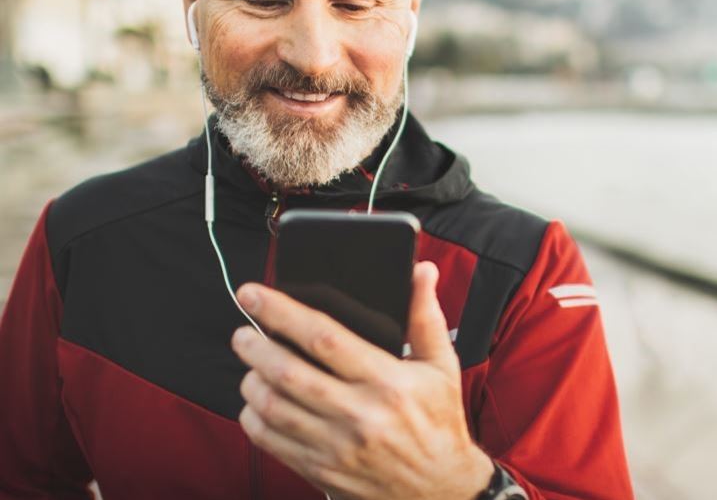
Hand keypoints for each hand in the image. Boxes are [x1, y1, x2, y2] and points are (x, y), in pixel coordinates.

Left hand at [231, 261, 493, 499]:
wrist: (442, 492)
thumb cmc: (439, 422)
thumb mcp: (442, 366)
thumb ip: (425, 315)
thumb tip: (421, 270)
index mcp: (388, 381)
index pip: (324, 338)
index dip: (283, 312)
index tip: (255, 294)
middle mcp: (360, 415)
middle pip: (289, 373)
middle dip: (255, 346)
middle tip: (243, 331)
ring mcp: (338, 447)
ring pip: (274, 408)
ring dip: (252, 379)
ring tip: (250, 363)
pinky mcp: (323, 471)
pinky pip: (272, 443)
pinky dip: (254, 419)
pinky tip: (256, 401)